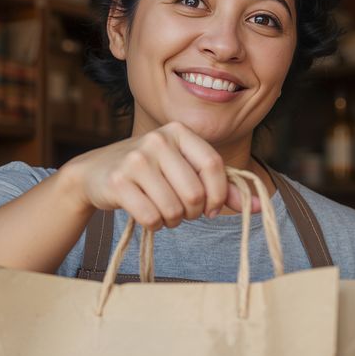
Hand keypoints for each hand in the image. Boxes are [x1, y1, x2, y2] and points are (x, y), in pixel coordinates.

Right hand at [58, 121, 259, 230]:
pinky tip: (145, 215)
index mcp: (178, 131)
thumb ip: (221, 186)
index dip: (218, 195)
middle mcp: (157, 139)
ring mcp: (136, 159)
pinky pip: (151, 217)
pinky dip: (153, 224)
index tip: (212, 209)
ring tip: (161, 212)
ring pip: (173, 209)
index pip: (214, 166)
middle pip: (195, 193)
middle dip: (191, 212)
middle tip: (180, 211)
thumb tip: (262, 207)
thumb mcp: (183, 169)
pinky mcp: (118, 181)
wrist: (93, 173)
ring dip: (171, 221)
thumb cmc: (148, 172)